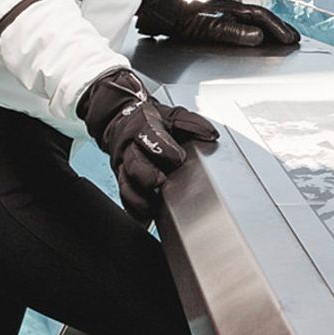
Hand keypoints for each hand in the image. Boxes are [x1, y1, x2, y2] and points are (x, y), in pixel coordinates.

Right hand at [78, 68, 217, 220]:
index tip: (178, 157)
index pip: (149, 136)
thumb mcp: (171, 116)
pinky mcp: (123, 182)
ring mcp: (123, 167)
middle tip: (161, 182)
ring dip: (139, 199)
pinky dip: (135, 211)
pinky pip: (125, 200)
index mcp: (141, 128)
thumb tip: (211, 134)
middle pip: (133, 164)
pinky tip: (147, 218)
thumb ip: (191, 123)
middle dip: (146, 175)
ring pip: (126, 186)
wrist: (122, 121)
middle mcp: (129, 149)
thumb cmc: (150, 121)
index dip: (163, 148)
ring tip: (154, 206)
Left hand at [139, 0, 301, 46]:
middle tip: (294, 39)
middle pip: (260, 17)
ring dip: (268, 28)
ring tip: (279, 37)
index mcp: (230, 9)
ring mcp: (221, 12)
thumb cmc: (177, 16)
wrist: (156, 6)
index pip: (262, 18)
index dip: (278, 29)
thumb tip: (258, 37)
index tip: (291, 40)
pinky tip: (251, 33)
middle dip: (279, 28)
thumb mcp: (205, 28)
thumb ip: (232, 32)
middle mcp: (228, 9)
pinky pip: (240, 22)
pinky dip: (252, 28)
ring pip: (251, 19)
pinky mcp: (212, 17)